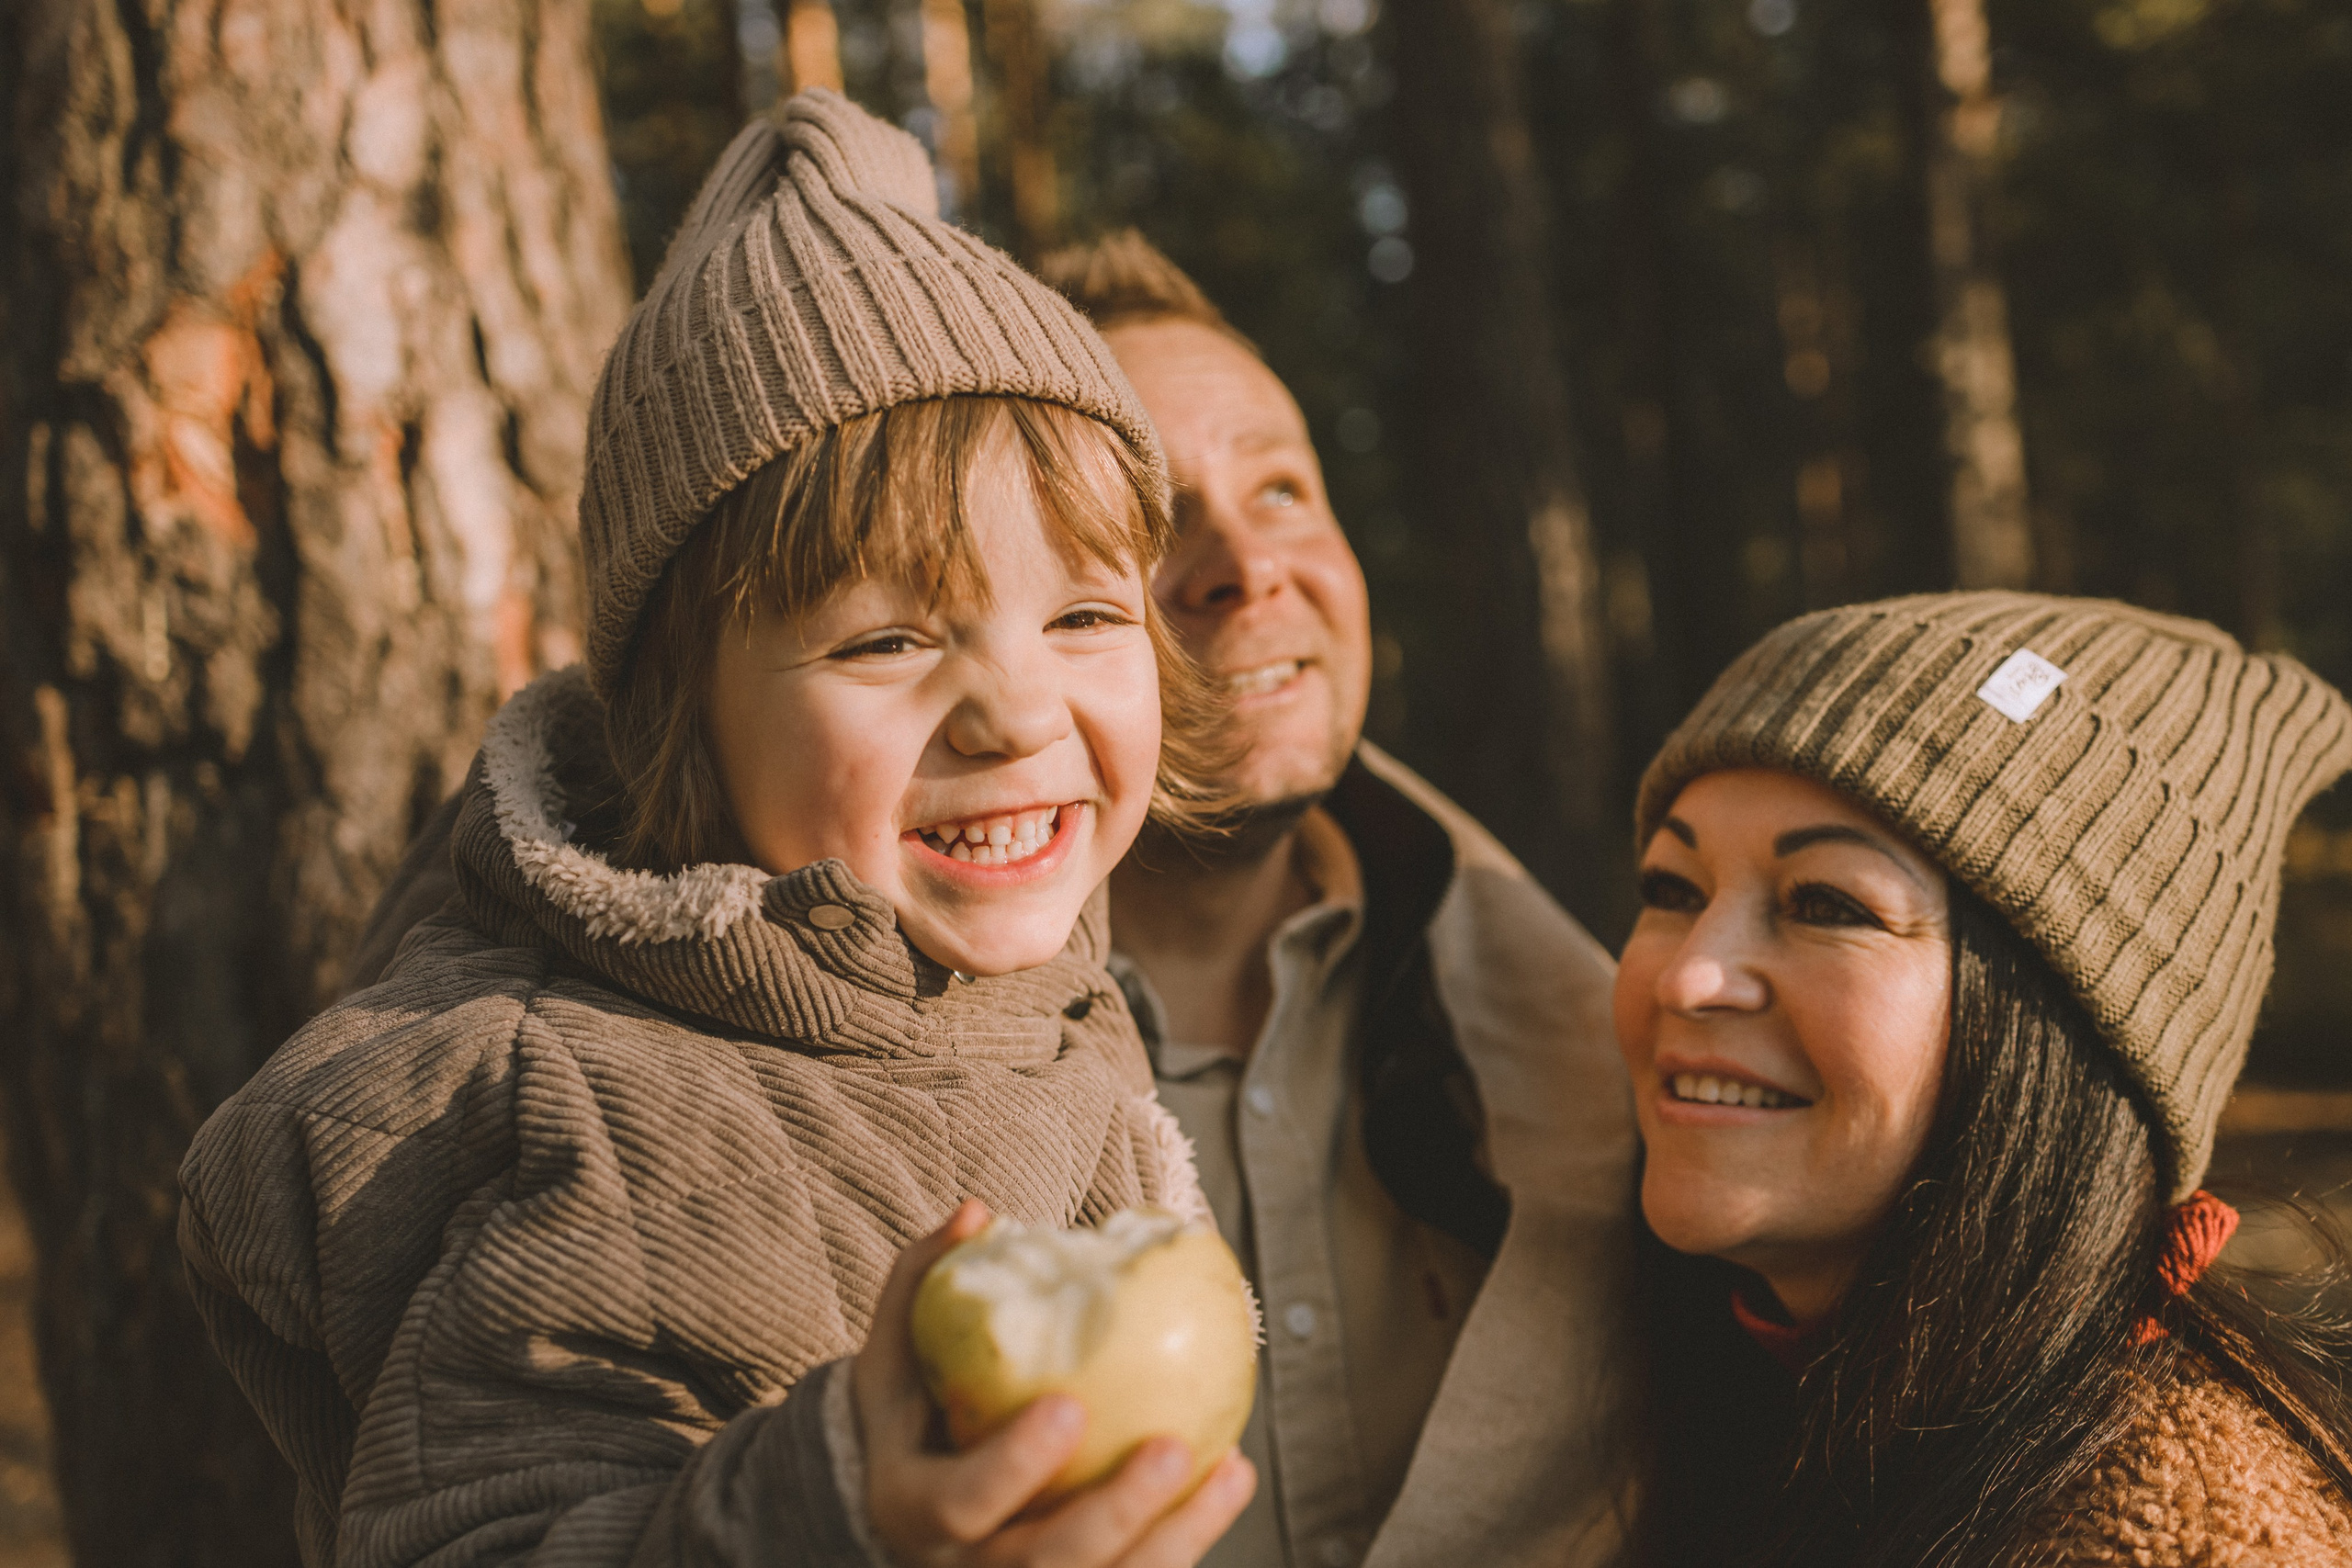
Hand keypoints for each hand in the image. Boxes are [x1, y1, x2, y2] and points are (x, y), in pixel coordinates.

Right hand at [853, 1200, 1256, 1567]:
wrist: (901, 1503)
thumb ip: (923, 1279)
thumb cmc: (907, 1410)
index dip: (1014, 1466)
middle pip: (1046, 1562)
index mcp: (913, 1508)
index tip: (1069, 1407)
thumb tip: (976, 1211)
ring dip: (1174, 1537)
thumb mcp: (893, 1349)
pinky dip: (1186, 1537)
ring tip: (1228, 1471)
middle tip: (1172, 1449)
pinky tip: (1229, 1478)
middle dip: (1115, 1512)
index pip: (962, 1503)